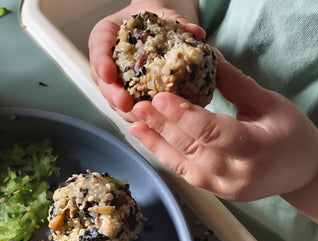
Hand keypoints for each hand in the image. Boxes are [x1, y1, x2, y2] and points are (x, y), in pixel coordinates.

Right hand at [88, 0, 204, 119]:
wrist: (150, 33)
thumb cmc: (152, 23)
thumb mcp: (162, 17)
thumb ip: (176, 23)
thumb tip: (196, 33)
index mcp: (107, 36)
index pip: (99, 47)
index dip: (101, 62)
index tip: (108, 74)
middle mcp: (107, 63)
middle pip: (103, 82)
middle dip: (113, 94)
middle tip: (124, 102)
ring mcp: (115, 83)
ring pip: (114, 100)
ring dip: (125, 111)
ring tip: (139, 118)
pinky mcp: (127, 97)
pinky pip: (128, 108)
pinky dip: (137, 117)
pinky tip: (148, 123)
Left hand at [129, 50, 317, 202]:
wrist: (301, 172)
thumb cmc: (291, 135)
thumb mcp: (270, 104)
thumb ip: (235, 84)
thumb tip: (206, 57)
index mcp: (256, 148)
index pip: (214, 132)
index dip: (185, 116)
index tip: (160, 97)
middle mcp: (237, 174)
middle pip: (193, 149)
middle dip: (163, 127)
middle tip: (138, 106)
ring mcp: (224, 187)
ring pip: (184, 164)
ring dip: (157, 143)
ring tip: (135, 124)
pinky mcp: (215, 191)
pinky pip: (186, 173)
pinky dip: (166, 156)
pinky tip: (150, 140)